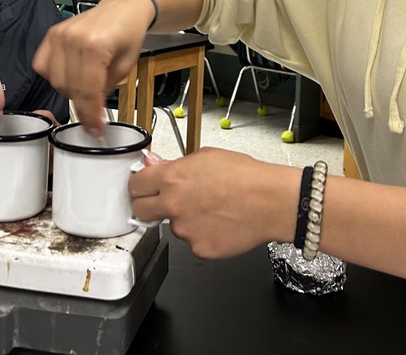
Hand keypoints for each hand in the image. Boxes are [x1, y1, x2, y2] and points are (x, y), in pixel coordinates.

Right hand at [32, 1, 149, 133]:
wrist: (122, 8)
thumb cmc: (127, 32)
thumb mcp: (125, 66)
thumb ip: (105, 89)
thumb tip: (93, 113)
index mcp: (95, 46)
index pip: (87, 91)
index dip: (90, 116)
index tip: (94, 129)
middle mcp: (73, 39)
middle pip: (69, 88)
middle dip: (83, 104)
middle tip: (95, 109)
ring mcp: (59, 35)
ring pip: (55, 81)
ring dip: (70, 91)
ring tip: (87, 84)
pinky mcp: (51, 35)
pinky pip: (43, 67)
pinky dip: (54, 76)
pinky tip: (70, 74)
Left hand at [128, 148, 298, 258]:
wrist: (270, 202)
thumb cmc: (245, 176)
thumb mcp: (205, 156)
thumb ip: (174, 164)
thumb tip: (153, 163)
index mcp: (171, 179)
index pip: (134, 186)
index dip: (139, 186)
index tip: (143, 188)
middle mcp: (173, 206)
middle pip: (140, 211)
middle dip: (149, 207)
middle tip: (166, 203)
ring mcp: (185, 230)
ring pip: (172, 226)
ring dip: (183, 220)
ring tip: (210, 209)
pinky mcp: (199, 249)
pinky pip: (192, 241)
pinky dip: (202, 234)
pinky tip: (218, 223)